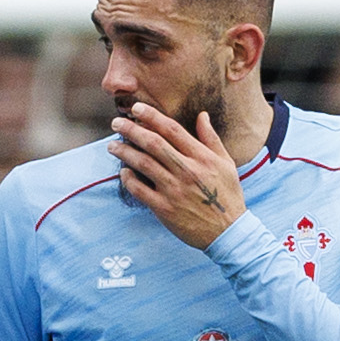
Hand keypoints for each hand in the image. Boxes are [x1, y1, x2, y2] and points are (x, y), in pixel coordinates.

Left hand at [108, 102, 246, 248]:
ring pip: (143, 164)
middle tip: (116, 123)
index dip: (152, 116)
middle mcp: (186, 171)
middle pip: (153, 143)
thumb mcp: (226, 163)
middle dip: (131, 130)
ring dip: (124, 152)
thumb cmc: (228, 196)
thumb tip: (202, 115)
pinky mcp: (164, 209)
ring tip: (112, 146)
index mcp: (202, 157)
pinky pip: (140, 190)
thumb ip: (211, 139)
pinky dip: (128, 179)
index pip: (172, 129)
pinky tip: (123, 172)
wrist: (228, 232)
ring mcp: (174, 190)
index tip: (137, 108)